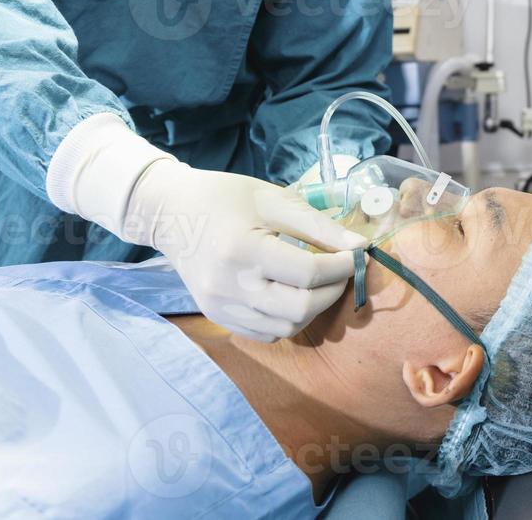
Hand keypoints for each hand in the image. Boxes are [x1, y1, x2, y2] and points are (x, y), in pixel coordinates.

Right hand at [128, 160, 366, 341]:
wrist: (171, 213)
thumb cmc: (226, 198)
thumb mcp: (275, 199)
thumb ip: (318, 226)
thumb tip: (360, 247)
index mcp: (242, 249)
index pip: (307, 273)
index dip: (342, 266)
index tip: (355, 254)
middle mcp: (228, 285)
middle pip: (300, 309)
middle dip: (333, 291)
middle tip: (342, 271)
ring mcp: (220, 307)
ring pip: (286, 328)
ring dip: (313, 309)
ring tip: (319, 283)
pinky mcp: (218, 317)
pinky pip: (266, 334)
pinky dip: (289, 319)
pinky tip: (293, 294)